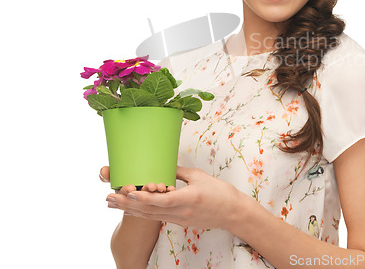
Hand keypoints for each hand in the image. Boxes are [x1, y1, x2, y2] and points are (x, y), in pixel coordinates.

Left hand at [104, 166, 242, 229]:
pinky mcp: (179, 221)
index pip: (162, 201)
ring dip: (130, 209)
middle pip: (150, 211)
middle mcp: (181, 211)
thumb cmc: (220, 192)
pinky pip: (157, 217)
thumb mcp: (199, 176)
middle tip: (108, 198)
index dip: (144, 198)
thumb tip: (163, 166)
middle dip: (127, 205)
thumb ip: (179, 172)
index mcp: (188, 198)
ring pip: (150, 215)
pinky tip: (130, 209)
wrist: (233, 212)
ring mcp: (179, 218)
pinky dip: (142, 212)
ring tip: (111, 203)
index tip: (128, 193)